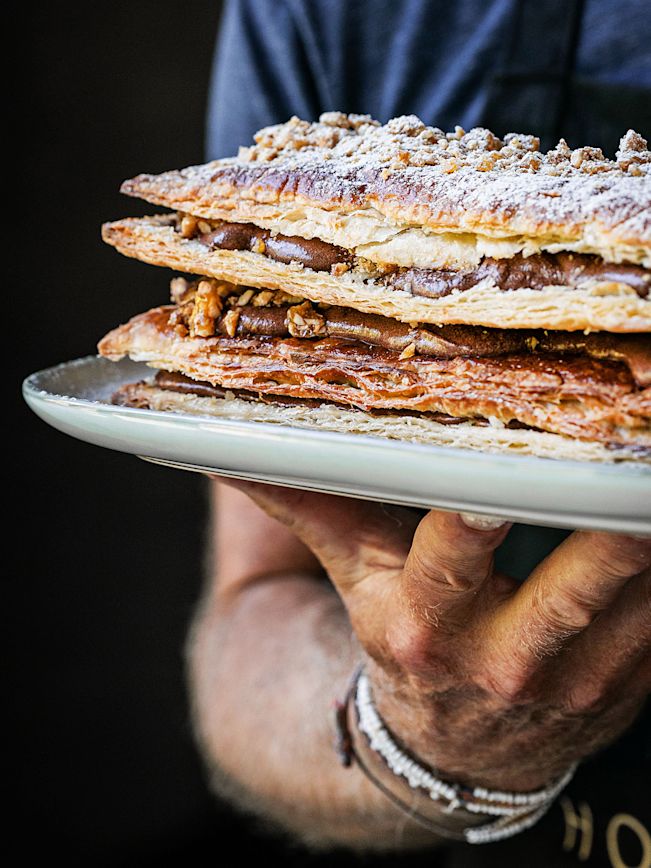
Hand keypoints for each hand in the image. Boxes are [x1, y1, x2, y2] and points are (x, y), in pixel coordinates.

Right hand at [216, 480, 650, 792]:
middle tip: (634, 464)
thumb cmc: (404, 641)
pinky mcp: (627, 682)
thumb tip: (237, 451)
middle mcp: (505, 658)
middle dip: (612, 534)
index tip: (507, 470)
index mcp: (428, 625)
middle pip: (574, 586)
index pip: (454, 556)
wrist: (460, 749)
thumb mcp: (356, 578)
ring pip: (638, 604)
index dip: (478, 517)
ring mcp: (576, 678)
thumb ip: (314, 507)